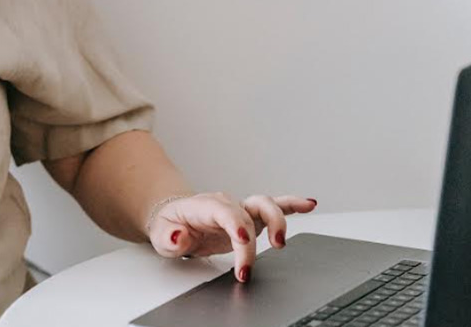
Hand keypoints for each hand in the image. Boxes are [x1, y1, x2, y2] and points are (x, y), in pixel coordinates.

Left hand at [146, 192, 317, 282]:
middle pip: (248, 213)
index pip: (225, 212)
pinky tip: (309, 205)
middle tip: (250, 265)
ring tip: (281, 242)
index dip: (236, 225)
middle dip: (254, 239)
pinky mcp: (250, 219)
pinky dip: (292, 205)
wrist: (175, 220)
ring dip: (278, 221)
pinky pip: (275, 208)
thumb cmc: (170, 226)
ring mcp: (240, 210)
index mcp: (205, 206)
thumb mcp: (161, 235)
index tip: (243, 241)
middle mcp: (226, 204)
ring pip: (265, 205)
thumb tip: (179, 236)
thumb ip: (170, 237)